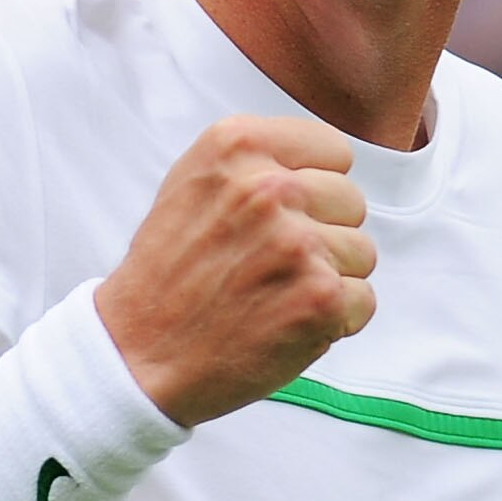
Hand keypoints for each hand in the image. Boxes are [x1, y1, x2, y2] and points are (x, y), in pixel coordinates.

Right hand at [95, 115, 374, 424]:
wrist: (138, 354)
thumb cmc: (167, 275)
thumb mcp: (193, 184)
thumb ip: (256, 163)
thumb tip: (324, 167)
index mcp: (236, 145)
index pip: (334, 151)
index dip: (314, 190)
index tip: (283, 218)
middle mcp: (269, 187)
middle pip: (351, 202)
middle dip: (323, 234)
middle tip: (271, 265)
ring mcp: (297, 242)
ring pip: (361, 252)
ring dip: (329, 279)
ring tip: (274, 294)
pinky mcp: (319, 297)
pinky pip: (363, 300)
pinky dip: (333, 321)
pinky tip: (285, 322)